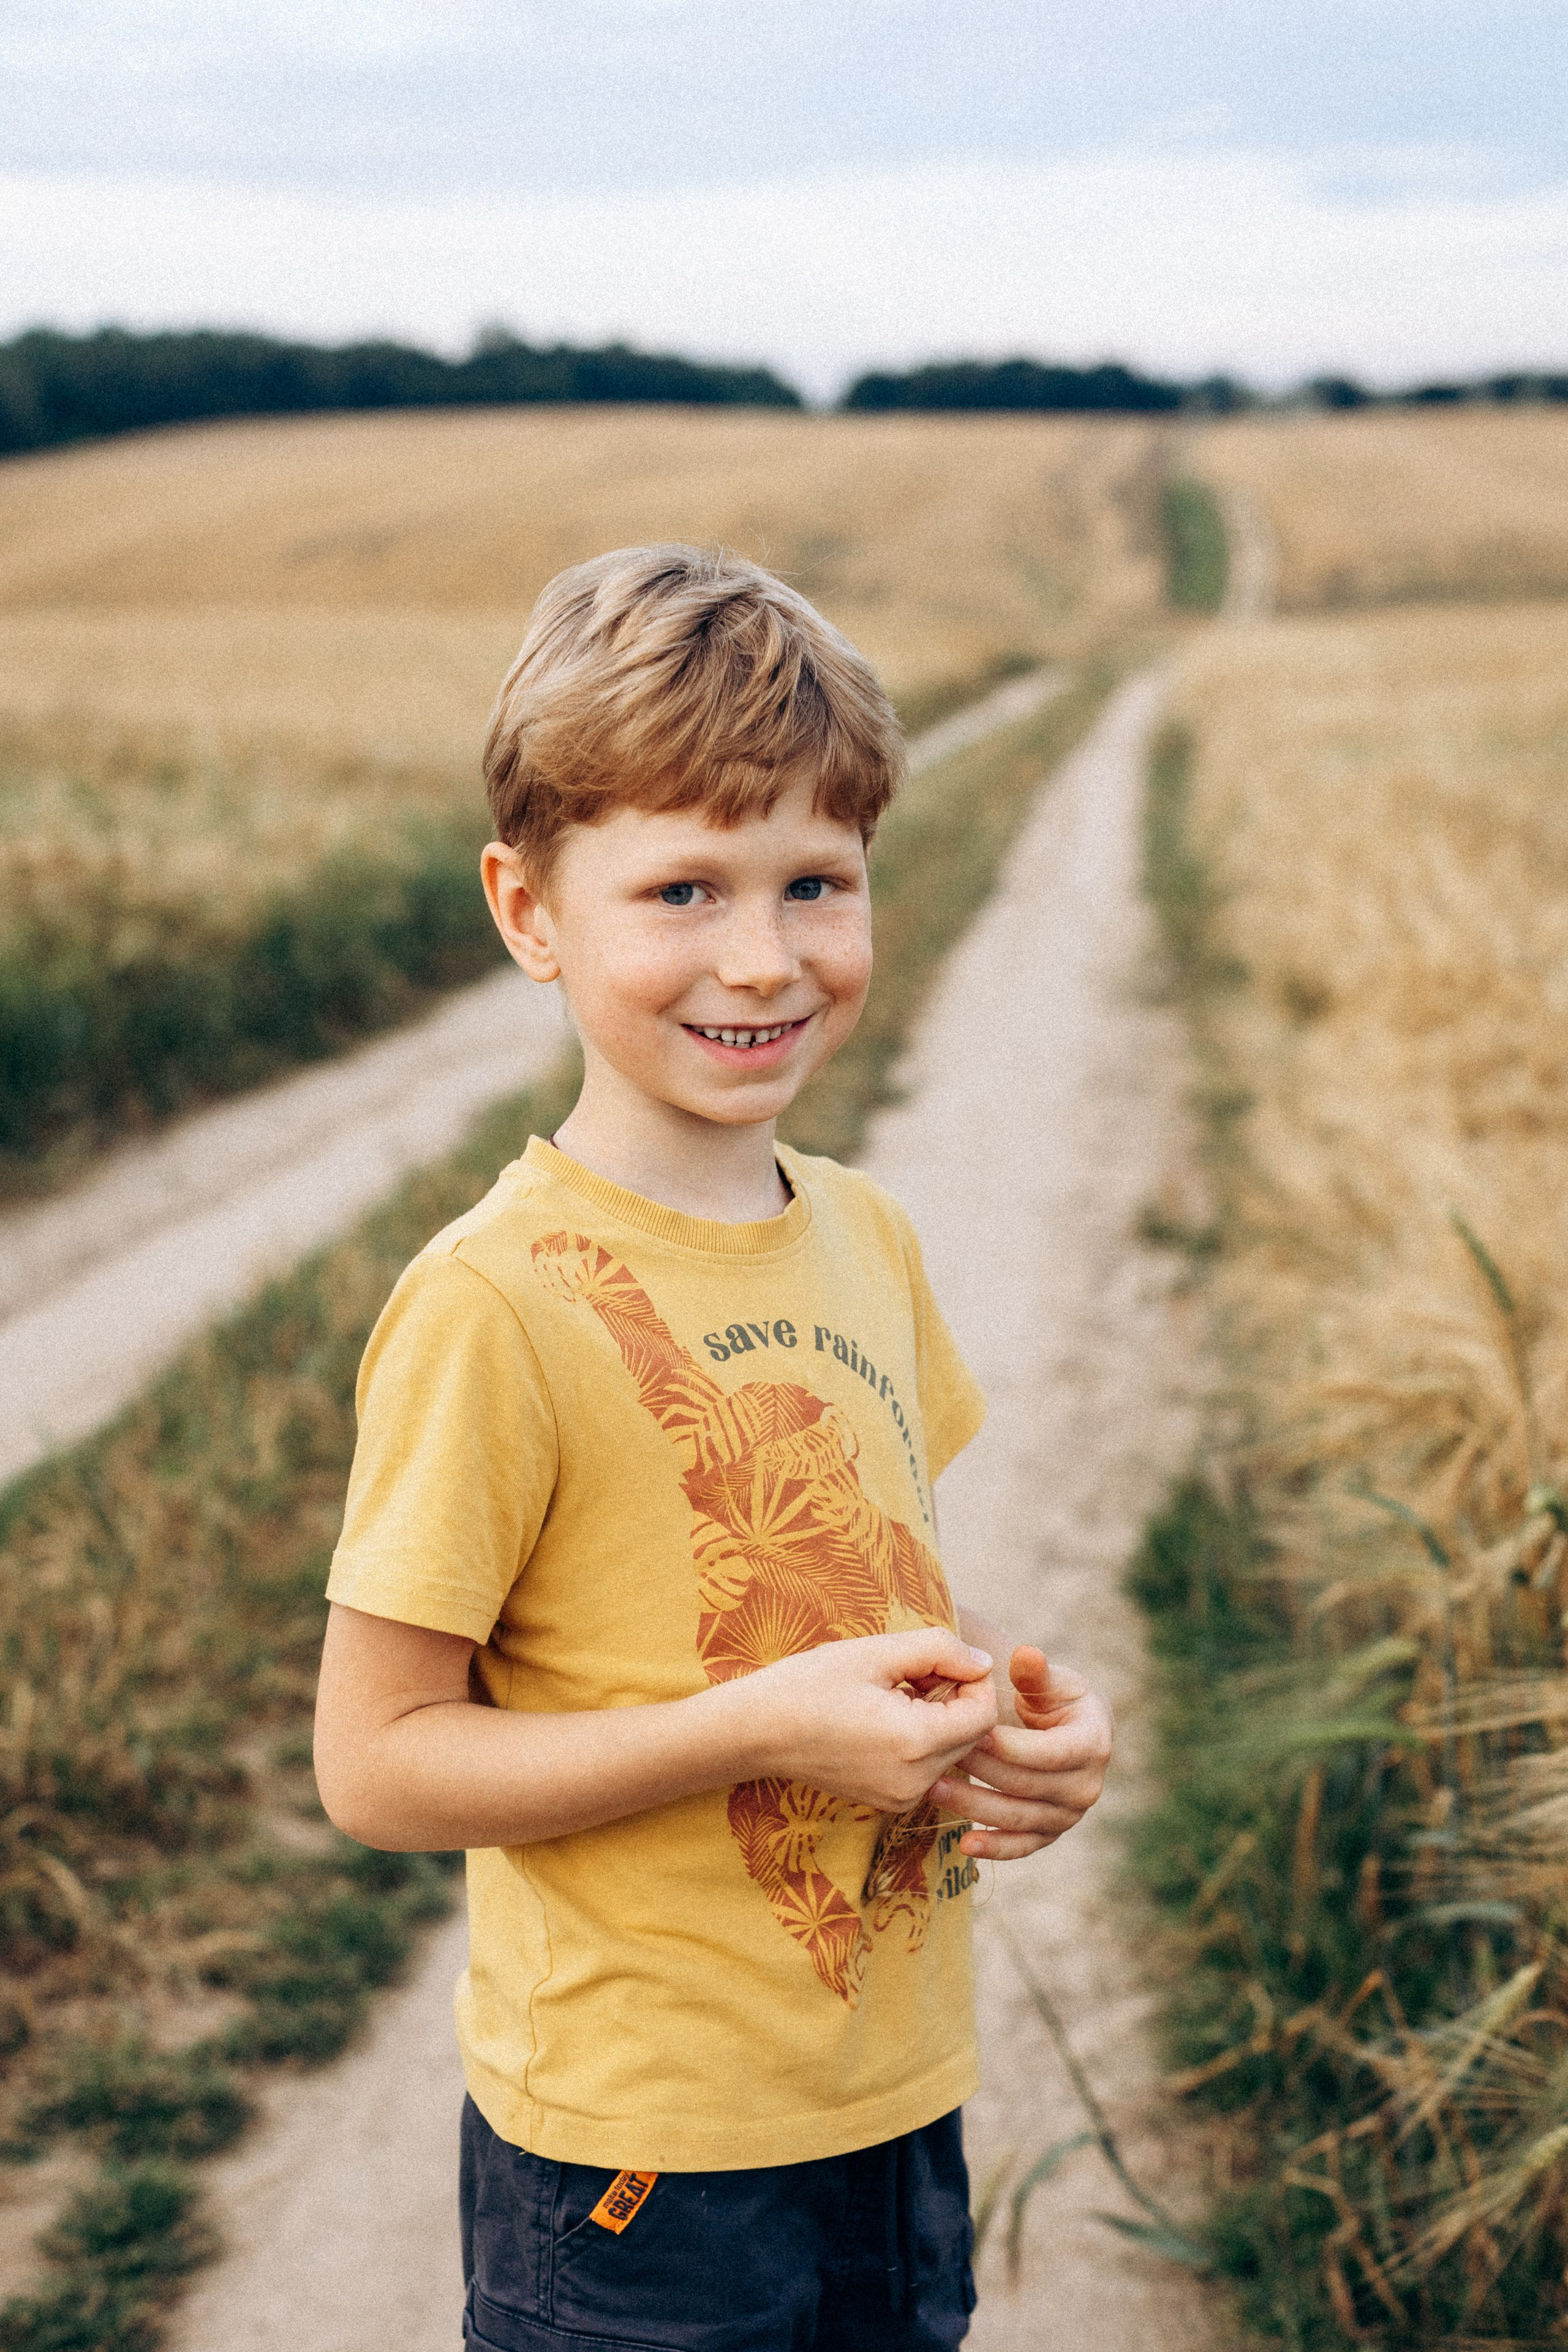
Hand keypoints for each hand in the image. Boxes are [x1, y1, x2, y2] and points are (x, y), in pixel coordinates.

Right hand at [735, 1628, 998, 1811]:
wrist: (756, 1731)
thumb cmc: (810, 1684)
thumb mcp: (876, 1652)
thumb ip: (940, 1650)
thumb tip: (984, 1662)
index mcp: (915, 1744)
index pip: (984, 1716)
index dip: (972, 1681)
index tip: (938, 1660)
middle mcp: (915, 1782)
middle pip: (972, 1737)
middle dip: (955, 1698)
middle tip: (912, 1673)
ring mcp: (901, 1798)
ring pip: (952, 1752)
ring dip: (938, 1718)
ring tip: (894, 1693)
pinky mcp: (889, 1802)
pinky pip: (928, 1768)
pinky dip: (920, 1739)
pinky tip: (883, 1718)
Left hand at [928, 1646, 1111, 1860]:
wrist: (1065, 1731)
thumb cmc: (1054, 1698)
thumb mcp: (1050, 1681)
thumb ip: (1035, 1672)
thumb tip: (1025, 1653)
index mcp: (1093, 1745)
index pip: (1050, 1753)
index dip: (1012, 1746)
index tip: (974, 1733)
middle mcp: (1087, 1787)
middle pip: (1027, 1785)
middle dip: (982, 1770)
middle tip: (940, 1754)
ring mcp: (1068, 1815)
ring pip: (1018, 1816)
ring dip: (974, 1806)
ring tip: (933, 1789)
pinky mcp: (1049, 1834)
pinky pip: (1022, 1846)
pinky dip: (994, 1848)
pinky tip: (963, 1845)